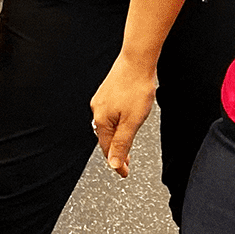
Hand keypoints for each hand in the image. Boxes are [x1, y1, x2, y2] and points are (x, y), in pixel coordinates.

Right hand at [89, 53, 157, 178]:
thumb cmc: (137, 88)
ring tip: (125, 146)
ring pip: (107, 126)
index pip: (107, 149)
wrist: (137, 60)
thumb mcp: (132, 122)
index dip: (117, 163)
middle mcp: (97, 110)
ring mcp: (101, 99)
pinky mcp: (107, 92)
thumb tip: (113, 164)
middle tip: (125, 163)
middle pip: (104, 138)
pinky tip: (123, 123)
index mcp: (102, 120)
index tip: (124, 173)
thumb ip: (122, 144)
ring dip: (115, 138)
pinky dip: (116, 124)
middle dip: (115, 151)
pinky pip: (109, 114)